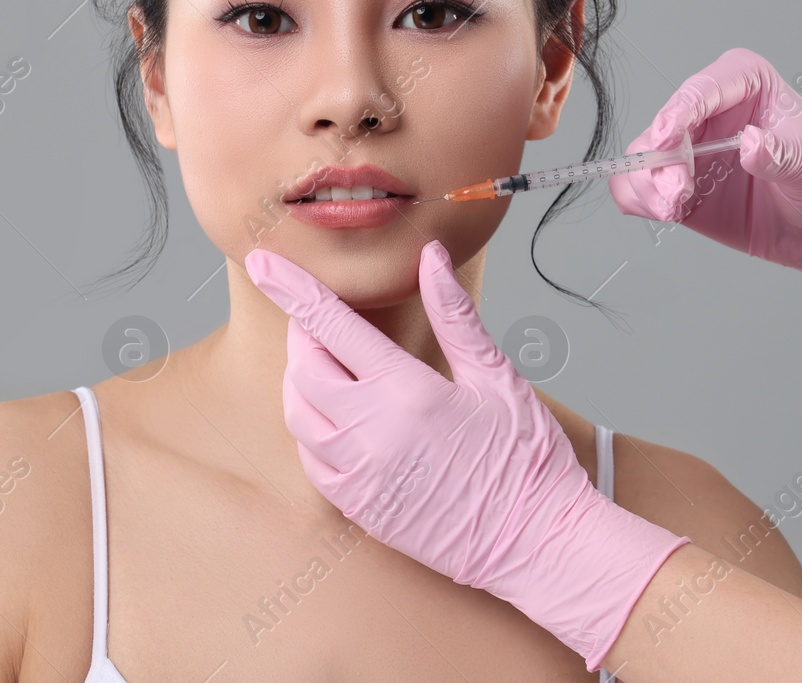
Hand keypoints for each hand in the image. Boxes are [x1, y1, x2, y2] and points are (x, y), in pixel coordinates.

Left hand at [245, 239, 688, 669]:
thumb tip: (432, 259)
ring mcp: (361, 476)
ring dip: (302, 382)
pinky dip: (312, 430)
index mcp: (407, 392)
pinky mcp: (360, 508)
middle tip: (321, 322)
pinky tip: (338, 419)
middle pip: (304, 368)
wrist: (537, 542)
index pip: (330, 326)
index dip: (291, 289)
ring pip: (298, 415)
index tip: (264, 264)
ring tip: (329, 366)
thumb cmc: (527, 461)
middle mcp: (373, 434)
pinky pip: (311, 461)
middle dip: (304, 335)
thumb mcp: (496, 376)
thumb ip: (454, 315)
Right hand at [608, 47, 801, 338]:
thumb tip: (751, 144)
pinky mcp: (681, 189)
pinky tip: (665, 212)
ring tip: (673, 209)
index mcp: (746, 84)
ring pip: (644, 158)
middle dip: (661, 160)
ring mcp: (693, 152)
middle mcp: (711, 113)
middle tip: (676, 192)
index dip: (679, 111)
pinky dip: (642, 201)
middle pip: (663, 126)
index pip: (702, 88)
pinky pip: (642, 189)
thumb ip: (783, 155)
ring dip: (648, 184)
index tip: (668, 136)